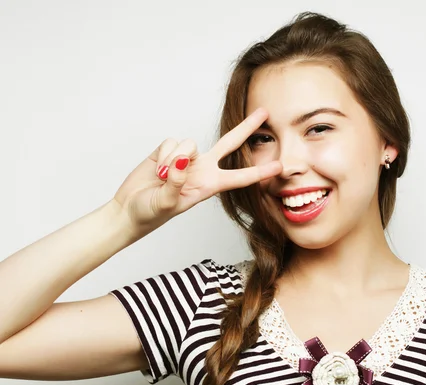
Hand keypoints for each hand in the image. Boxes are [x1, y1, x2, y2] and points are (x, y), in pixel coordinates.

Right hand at [113, 108, 281, 236]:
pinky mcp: (168, 150)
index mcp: (209, 185)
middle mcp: (203, 169)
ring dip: (173, 159)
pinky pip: (171, 141)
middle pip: (229, 143)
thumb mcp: (166, 204)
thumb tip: (182, 160)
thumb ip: (175, 184)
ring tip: (162, 178)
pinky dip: (161, 155)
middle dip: (246, 127)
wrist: (128, 209)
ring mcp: (186, 158)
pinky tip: (155, 168)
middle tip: (264, 112)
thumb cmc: (150, 213)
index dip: (259, 171)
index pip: (239, 177)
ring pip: (189, 143)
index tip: (279, 167)